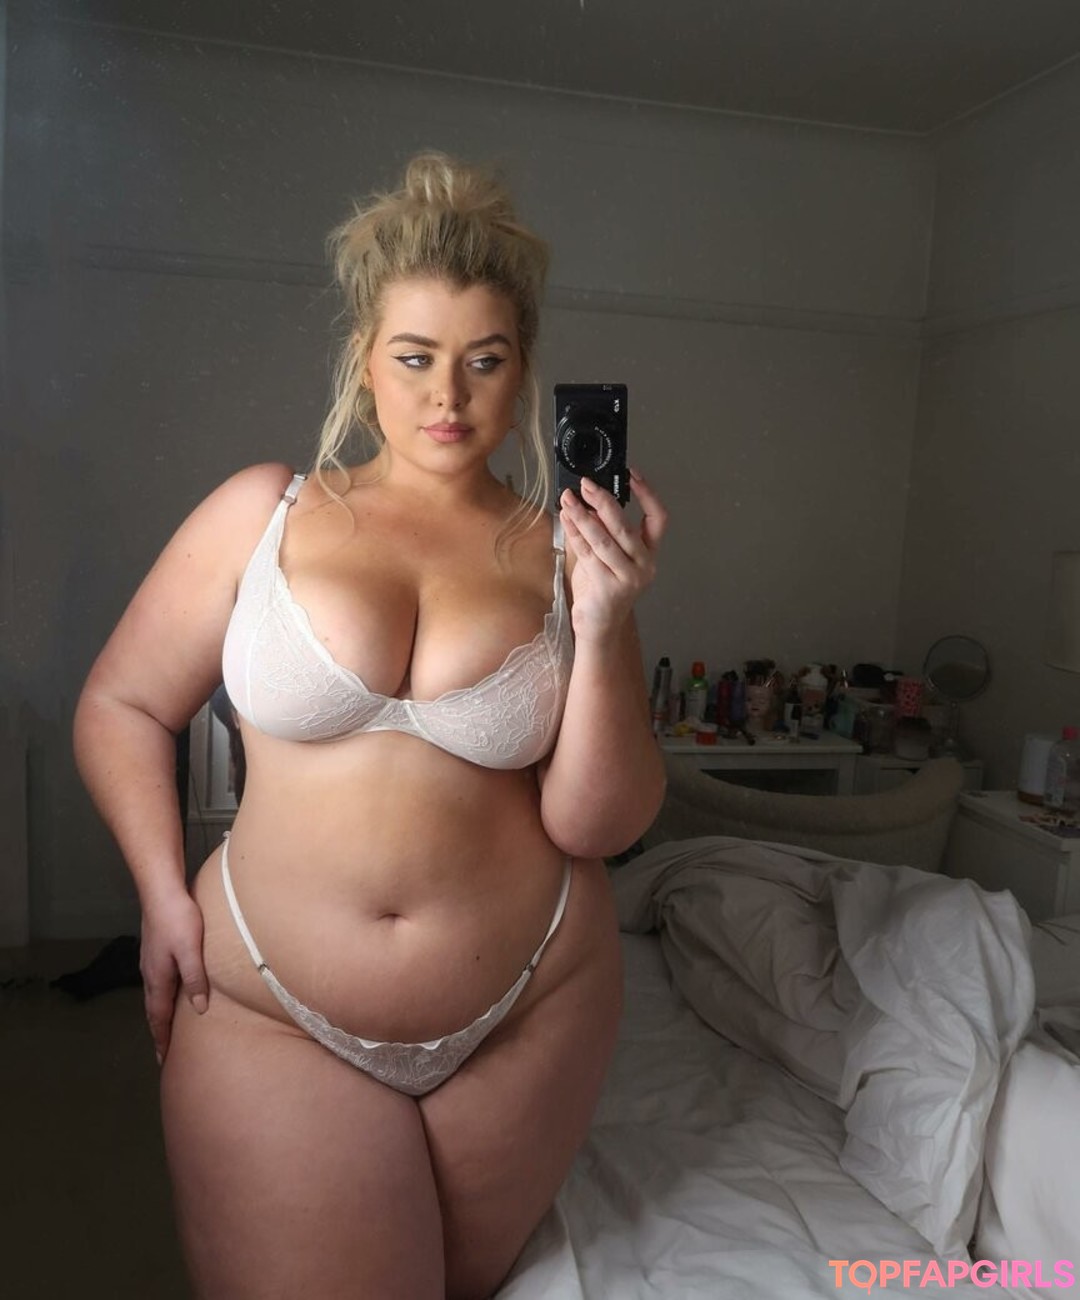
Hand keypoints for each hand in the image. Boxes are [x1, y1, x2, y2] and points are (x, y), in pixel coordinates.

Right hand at [139, 890, 208, 1063]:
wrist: (161, 890)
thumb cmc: (178, 919)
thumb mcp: (190, 951)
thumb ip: (195, 978)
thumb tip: (199, 1008)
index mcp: (158, 978)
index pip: (159, 1016)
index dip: (162, 1038)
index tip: (163, 1059)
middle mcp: (150, 973)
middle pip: (154, 1009)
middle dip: (159, 1031)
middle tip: (164, 1052)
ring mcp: (151, 961)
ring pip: (155, 995)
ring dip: (160, 1014)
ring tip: (167, 1027)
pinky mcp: (156, 950)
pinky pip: (158, 982)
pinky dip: (163, 996)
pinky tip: (171, 991)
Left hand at [559, 467, 666, 643]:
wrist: (597, 626)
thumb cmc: (600, 589)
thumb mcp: (603, 554)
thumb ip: (600, 530)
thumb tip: (587, 503)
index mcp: (648, 552)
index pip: (658, 518)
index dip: (647, 494)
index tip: (631, 474)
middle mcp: (644, 565)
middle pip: (625, 526)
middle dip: (603, 501)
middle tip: (585, 485)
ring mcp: (629, 578)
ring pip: (604, 539)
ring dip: (583, 516)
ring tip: (568, 500)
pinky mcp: (610, 588)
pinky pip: (590, 555)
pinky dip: (576, 534)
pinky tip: (566, 520)